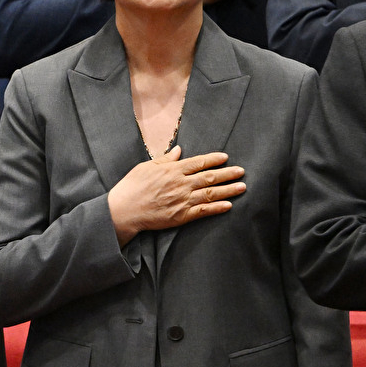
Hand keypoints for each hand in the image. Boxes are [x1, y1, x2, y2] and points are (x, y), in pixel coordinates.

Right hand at [107, 146, 245, 245]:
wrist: (123, 210)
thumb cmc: (131, 187)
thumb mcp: (145, 167)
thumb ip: (165, 159)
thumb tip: (178, 150)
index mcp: (172, 170)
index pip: (198, 162)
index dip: (213, 159)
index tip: (225, 157)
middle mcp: (180, 184)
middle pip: (209, 177)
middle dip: (227, 173)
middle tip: (241, 171)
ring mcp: (182, 200)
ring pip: (210, 193)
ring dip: (228, 190)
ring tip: (242, 187)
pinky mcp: (181, 216)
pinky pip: (203, 211)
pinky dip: (217, 208)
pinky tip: (228, 205)